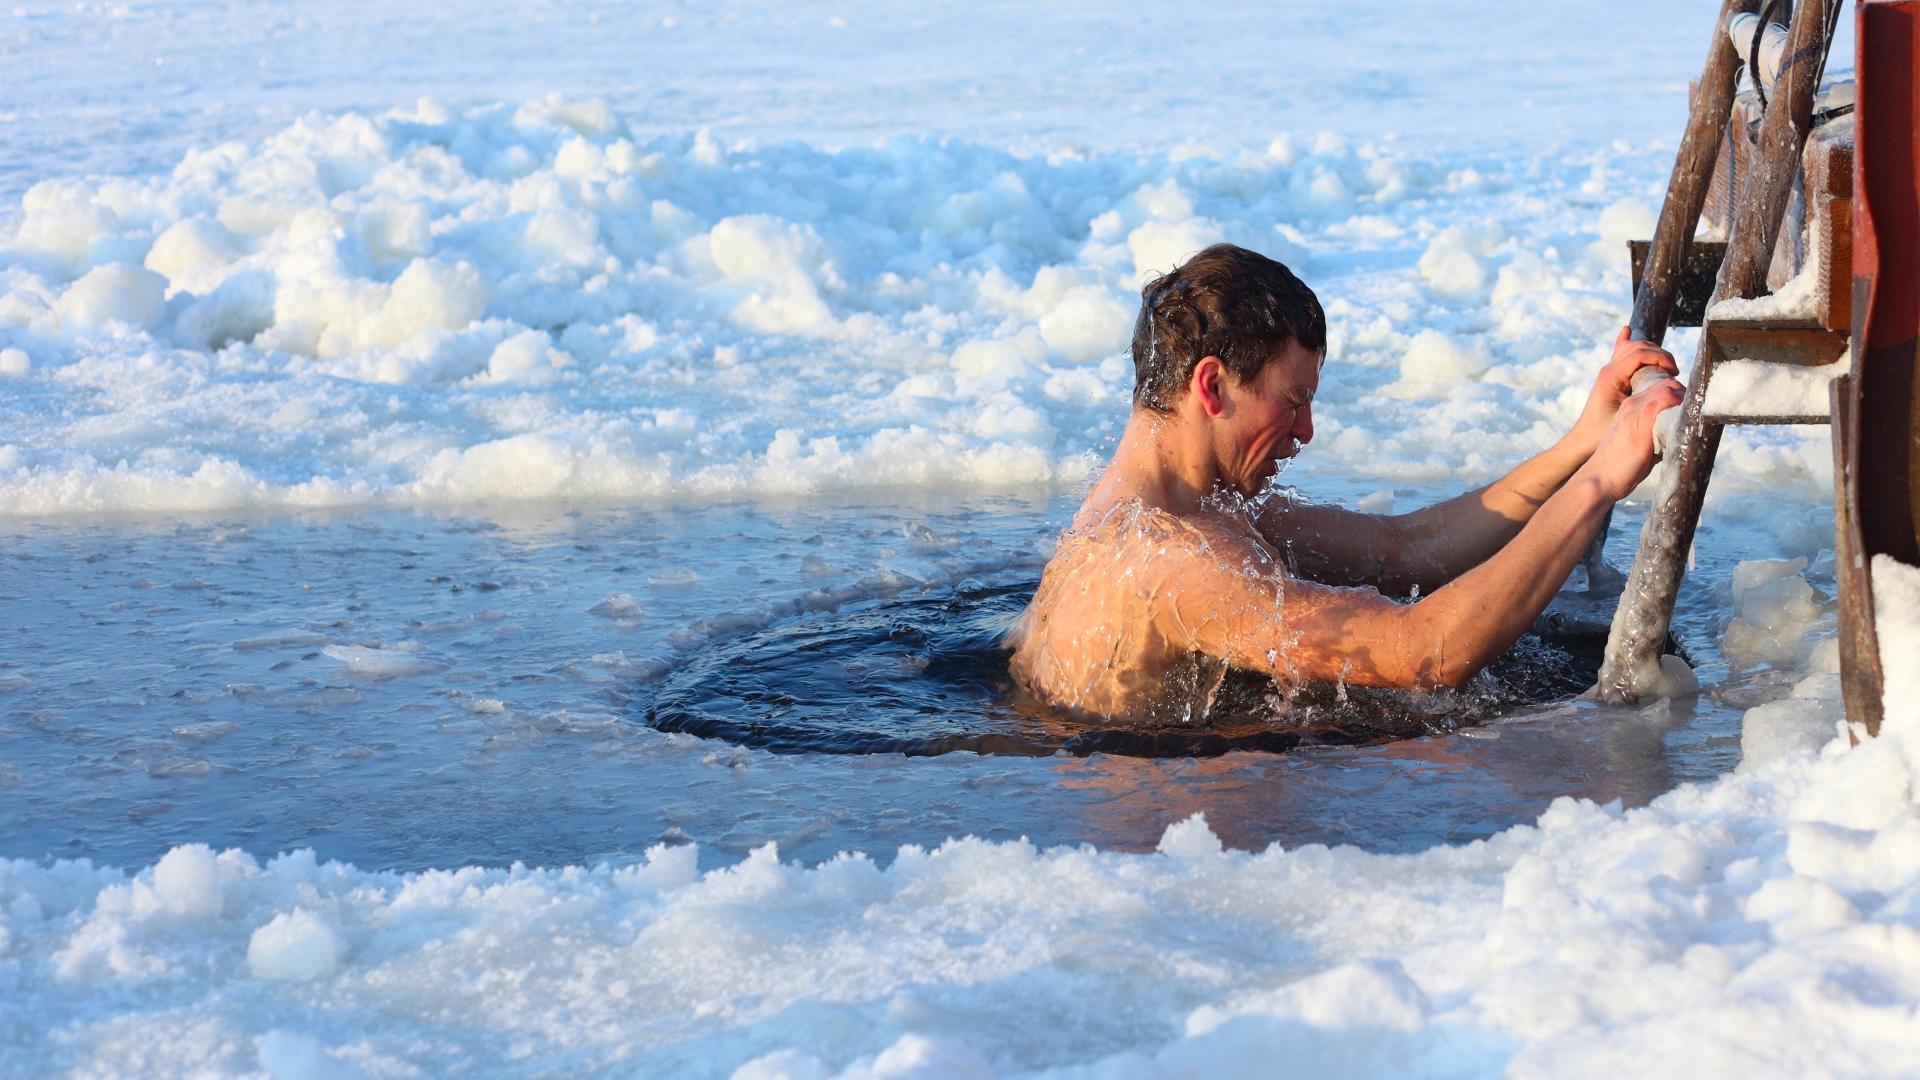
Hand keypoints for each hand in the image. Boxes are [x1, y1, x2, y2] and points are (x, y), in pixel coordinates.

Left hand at [1566, 326, 1679, 457]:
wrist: (1582, 441)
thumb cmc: (1602, 433)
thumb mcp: (1628, 418)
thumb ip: (1647, 402)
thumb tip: (1673, 389)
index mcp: (1611, 375)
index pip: (1640, 353)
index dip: (1662, 357)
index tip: (1675, 372)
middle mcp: (1609, 369)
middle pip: (1639, 346)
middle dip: (1660, 354)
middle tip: (1674, 372)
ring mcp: (1609, 372)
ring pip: (1633, 348)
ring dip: (1652, 352)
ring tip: (1667, 367)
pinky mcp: (1612, 378)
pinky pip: (1621, 354)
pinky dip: (1627, 342)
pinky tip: (1626, 331)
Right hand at [1579, 374, 1685, 500]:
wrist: (1599, 478)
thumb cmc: (1620, 467)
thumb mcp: (1638, 444)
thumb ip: (1654, 433)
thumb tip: (1676, 436)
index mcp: (1630, 408)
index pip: (1660, 387)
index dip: (1678, 394)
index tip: (1687, 411)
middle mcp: (1632, 404)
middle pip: (1667, 384)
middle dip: (1685, 395)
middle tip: (1693, 415)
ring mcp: (1636, 411)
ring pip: (1669, 388)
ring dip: (1684, 400)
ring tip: (1691, 420)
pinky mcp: (1642, 421)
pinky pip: (1667, 400)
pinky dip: (1680, 406)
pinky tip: (1685, 423)